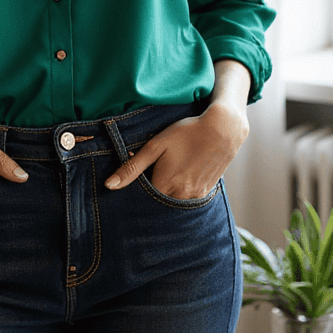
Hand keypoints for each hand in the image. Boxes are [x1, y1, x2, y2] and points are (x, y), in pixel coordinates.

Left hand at [104, 61, 250, 196]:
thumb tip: (109, 186)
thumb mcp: (156, 146)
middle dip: (152, 194)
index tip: (136, 181)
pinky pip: (187, 199)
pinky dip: (181, 191)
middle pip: (158, 203)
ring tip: (170, 172)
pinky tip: (183, 173)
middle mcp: (180, 196)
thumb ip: (132, 168)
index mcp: (165, 186)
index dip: (137, 192)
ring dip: (167, 193)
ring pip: (173, 202)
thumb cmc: (187, 133)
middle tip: (156, 173)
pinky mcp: (206, 193)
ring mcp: (195, 196)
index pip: (143, 200)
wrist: (223, 129)